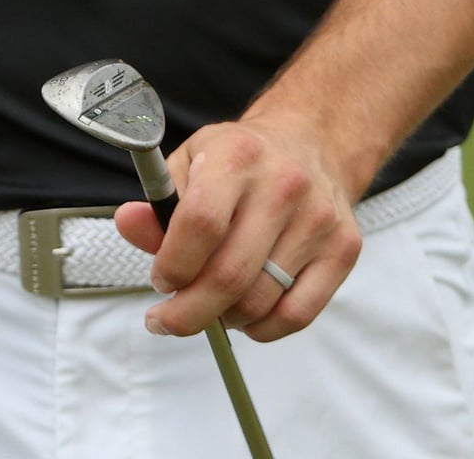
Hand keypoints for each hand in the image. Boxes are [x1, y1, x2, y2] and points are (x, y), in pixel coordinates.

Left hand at [114, 115, 361, 341]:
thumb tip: (129, 224)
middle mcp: (284, 185)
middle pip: (229, 275)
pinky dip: (261, 329)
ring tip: (207, 307)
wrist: (310, 144)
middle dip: (187, 312)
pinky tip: (242, 316)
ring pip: (259, 302)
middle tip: (165, 320)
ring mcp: (319, 219)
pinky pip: (297, 315)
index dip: (173, 265)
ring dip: (222, 319)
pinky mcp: (344, 249)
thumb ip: (158, 203)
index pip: (201, 223)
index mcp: (237, 157)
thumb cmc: (238, 161)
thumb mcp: (189, 163)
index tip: (160, 281)